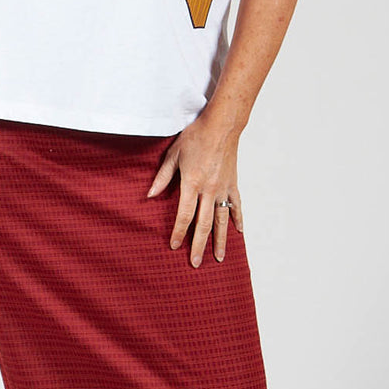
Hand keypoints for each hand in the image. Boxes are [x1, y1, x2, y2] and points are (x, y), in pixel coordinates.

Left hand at [146, 114, 244, 267]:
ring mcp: (224, 188)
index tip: (174, 246)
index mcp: (192, 182)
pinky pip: (236, 206)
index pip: (184, 214)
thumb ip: (163, 177)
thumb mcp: (174, 154)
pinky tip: (238, 233)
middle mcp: (210, 189)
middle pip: (204, 224)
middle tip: (196, 263)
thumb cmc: (196, 136)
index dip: (178, 232)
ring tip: (218, 258)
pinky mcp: (233, 184)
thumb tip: (150, 195)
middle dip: (198, 245)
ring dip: (220, 240)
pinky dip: (237, 220)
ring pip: (222, 220)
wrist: (222, 125)